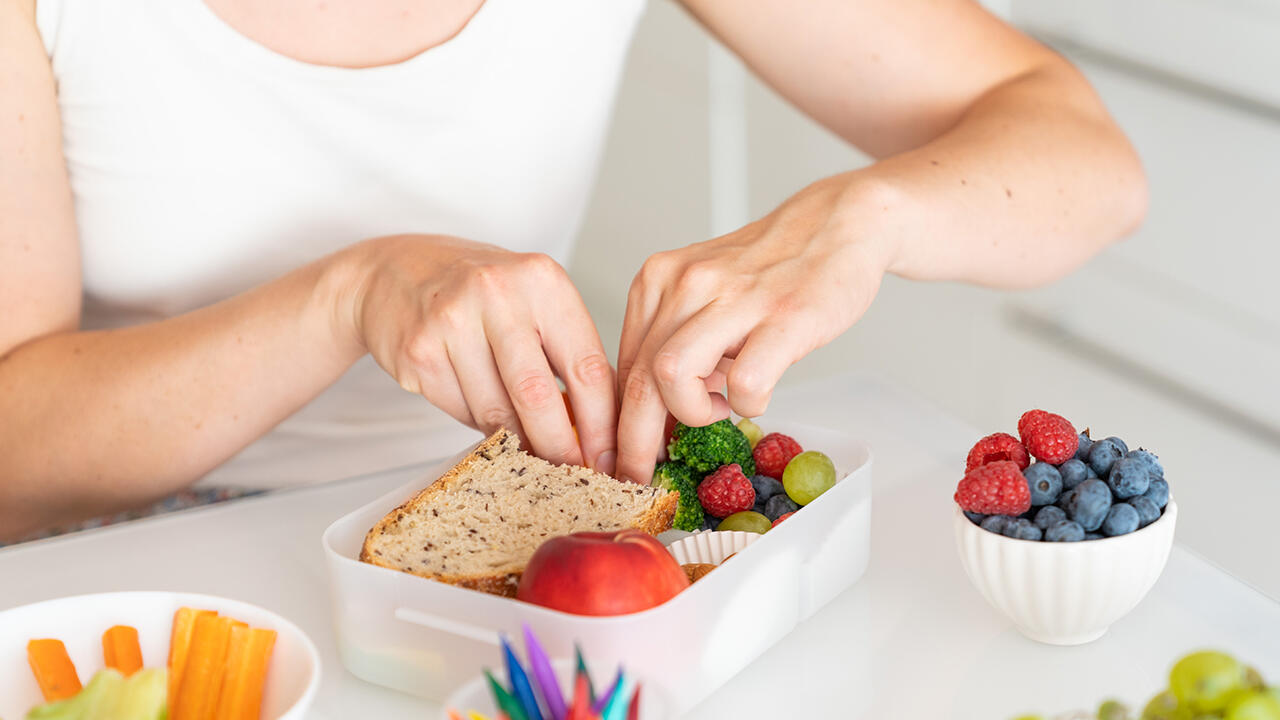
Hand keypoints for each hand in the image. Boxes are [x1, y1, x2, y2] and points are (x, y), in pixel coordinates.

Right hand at [343, 235, 616, 470]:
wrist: (395, 271)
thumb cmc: (480, 293)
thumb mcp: (534, 301)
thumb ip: (567, 354)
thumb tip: (600, 429)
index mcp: (543, 281)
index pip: (587, 367)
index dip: (601, 424)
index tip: (608, 459)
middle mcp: (498, 294)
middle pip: (539, 396)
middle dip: (559, 447)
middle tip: (572, 474)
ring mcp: (452, 321)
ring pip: (496, 412)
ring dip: (518, 442)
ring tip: (530, 451)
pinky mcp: (418, 351)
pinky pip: (460, 411)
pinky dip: (479, 425)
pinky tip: (482, 412)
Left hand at [614, 177, 893, 482]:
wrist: (838, 223)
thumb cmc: (772, 269)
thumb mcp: (704, 295)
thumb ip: (674, 342)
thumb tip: (653, 413)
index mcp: (660, 281)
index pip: (620, 366)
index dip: (616, 422)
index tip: (619, 456)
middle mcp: (687, 284)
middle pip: (637, 378)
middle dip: (634, 442)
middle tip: (642, 474)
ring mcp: (734, 298)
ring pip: (672, 376)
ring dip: (691, 414)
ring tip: (718, 407)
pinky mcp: (783, 318)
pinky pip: (744, 385)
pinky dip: (746, 406)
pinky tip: (757, 392)